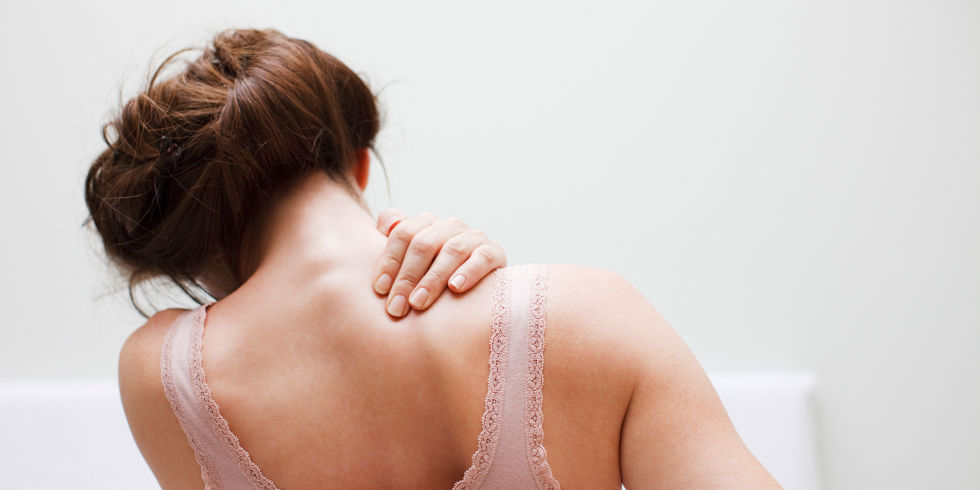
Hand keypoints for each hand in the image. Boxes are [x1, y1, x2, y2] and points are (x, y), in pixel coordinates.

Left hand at [372, 208, 506, 317]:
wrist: (477, 292)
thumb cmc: (432, 277)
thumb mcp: (410, 259)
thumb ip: (395, 238)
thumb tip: (388, 225)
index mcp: (427, 223)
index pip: (403, 232)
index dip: (389, 261)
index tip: (380, 290)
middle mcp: (450, 226)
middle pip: (424, 243)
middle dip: (407, 277)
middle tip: (396, 307)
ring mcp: (474, 237)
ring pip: (451, 250)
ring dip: (433, 279)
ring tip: (418, 303)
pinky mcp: (495, 252)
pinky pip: (482, 258)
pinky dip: (468, 272)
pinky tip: (455, 288)